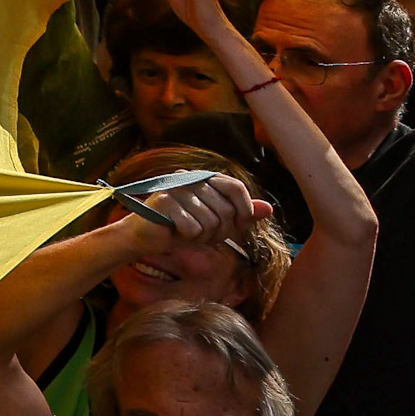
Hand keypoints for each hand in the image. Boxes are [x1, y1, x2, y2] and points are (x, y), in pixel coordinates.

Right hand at [110, 165, 256, 248]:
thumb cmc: (181, 228)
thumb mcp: (217, 223)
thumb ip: (242, 215)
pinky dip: (188, 237)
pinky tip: (176, 233)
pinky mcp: (164, 202)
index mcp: (204, 178)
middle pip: (225, 210)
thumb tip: (269, 208)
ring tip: (187, 232)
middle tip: (202, 232)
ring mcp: (176, 188)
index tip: (238, 225)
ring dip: (202, 236)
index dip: (244, 210)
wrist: (145, 237)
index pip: (236, 188)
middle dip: (219, 230)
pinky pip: (193, 228)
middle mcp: (190, 177)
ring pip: (210, 221)